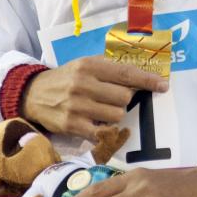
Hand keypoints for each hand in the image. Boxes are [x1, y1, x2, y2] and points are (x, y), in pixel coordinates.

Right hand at [21, 55, 167, 141]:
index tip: (163, 86)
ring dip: (116, 114)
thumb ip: (110, 69)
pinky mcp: (72, 125)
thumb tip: (142, 77)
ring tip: (103, 110)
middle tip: (115, 98)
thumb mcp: (86, 65)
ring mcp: (77, 106)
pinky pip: (102, 131)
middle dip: (126, 99)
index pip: (126, 73)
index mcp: (90, 66)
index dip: (147, 80)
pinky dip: (105, 129)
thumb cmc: (67, 78)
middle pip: (124, 97)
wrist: (33, 94)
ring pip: (116, 115)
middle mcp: (83, 84)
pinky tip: (98, 123)